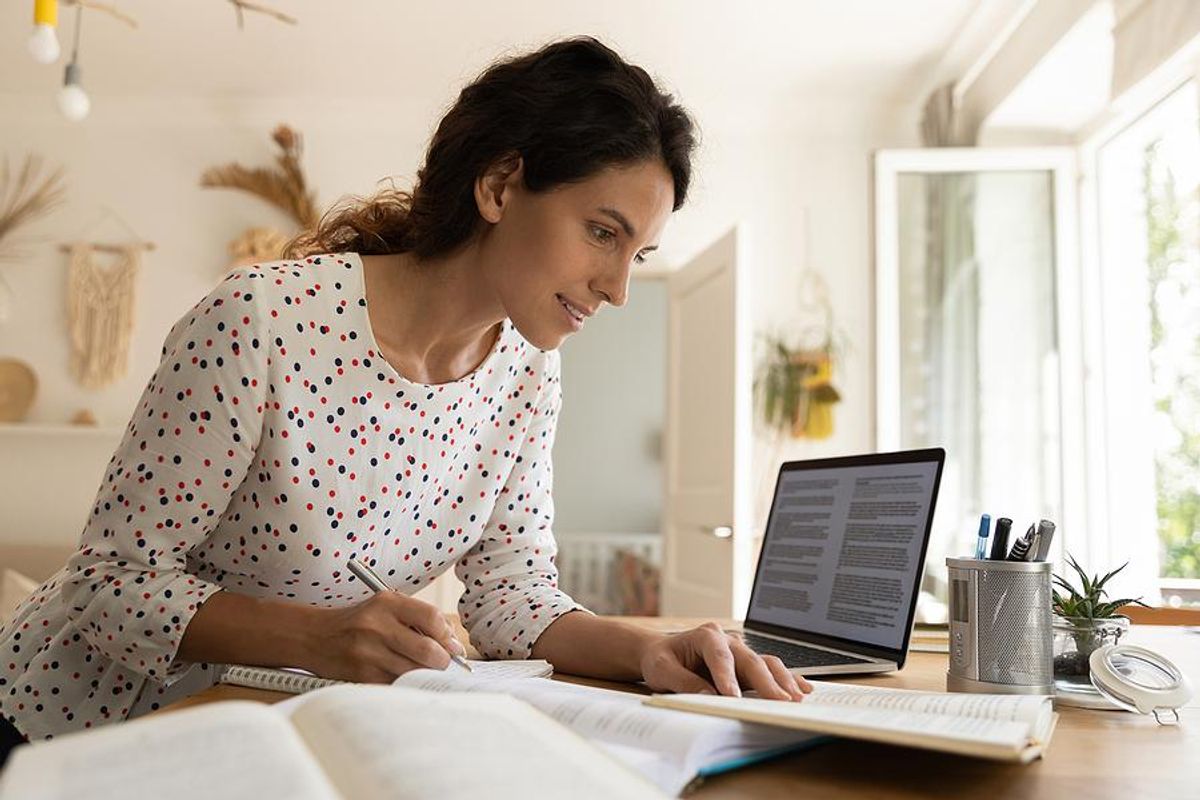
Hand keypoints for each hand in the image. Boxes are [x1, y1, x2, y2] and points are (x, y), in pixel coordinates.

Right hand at [305, 592, 467, 682]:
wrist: (315, 637)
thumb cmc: (360, 622)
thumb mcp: (385, 607)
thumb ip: (418, 619)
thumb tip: (453, 646)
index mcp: (386, 603)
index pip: (431, 618)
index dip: (448, 636)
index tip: (454, 647)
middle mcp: (376, 626)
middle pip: (428, 650)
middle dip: (443, 661)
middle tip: (444, 664)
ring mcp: (367, 653)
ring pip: (415, 672)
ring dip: (426, 675)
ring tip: (424, 670)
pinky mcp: (361, 676)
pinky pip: (397, 684)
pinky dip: (407, 683)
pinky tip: (403, 677)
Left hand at [638, 622, 810, 700]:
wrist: (660, 652)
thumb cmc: (660, 658)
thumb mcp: (661, 669)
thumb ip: (683, 681)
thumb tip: (707, 696)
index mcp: (705, 634)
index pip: (719, 655)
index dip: (727, 676)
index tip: (732, 697)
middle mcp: (727, 639)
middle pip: (750, 659)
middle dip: (766, 682)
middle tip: (780, 702)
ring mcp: (739, 650)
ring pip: (766, 662)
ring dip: (781, 681)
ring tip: (794, 699)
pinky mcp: (745, 664)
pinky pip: (769, 668)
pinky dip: (786, 678)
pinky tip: (802, 688)